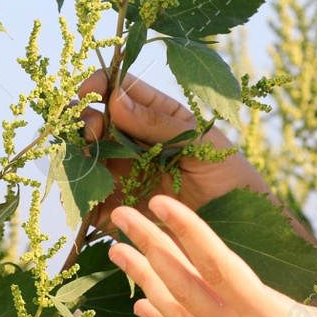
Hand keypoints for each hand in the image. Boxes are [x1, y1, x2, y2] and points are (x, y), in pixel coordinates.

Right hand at [76, 69, 267, 230]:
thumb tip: (116, 99)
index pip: (120, 92)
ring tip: (87, 152)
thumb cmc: (229, 177)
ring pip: (83, 156)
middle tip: (91, 126)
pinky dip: (76, 190)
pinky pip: (85, 199)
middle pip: (94, 122)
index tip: (90, 90)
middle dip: (84, 118)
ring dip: (75, 150)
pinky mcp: (115, 212)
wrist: (241, 230)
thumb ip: (159, 123)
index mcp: (155, 117)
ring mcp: (121, 176)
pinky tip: (82, 184)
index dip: (100, 85)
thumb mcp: (201, 142)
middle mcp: (132, 144)